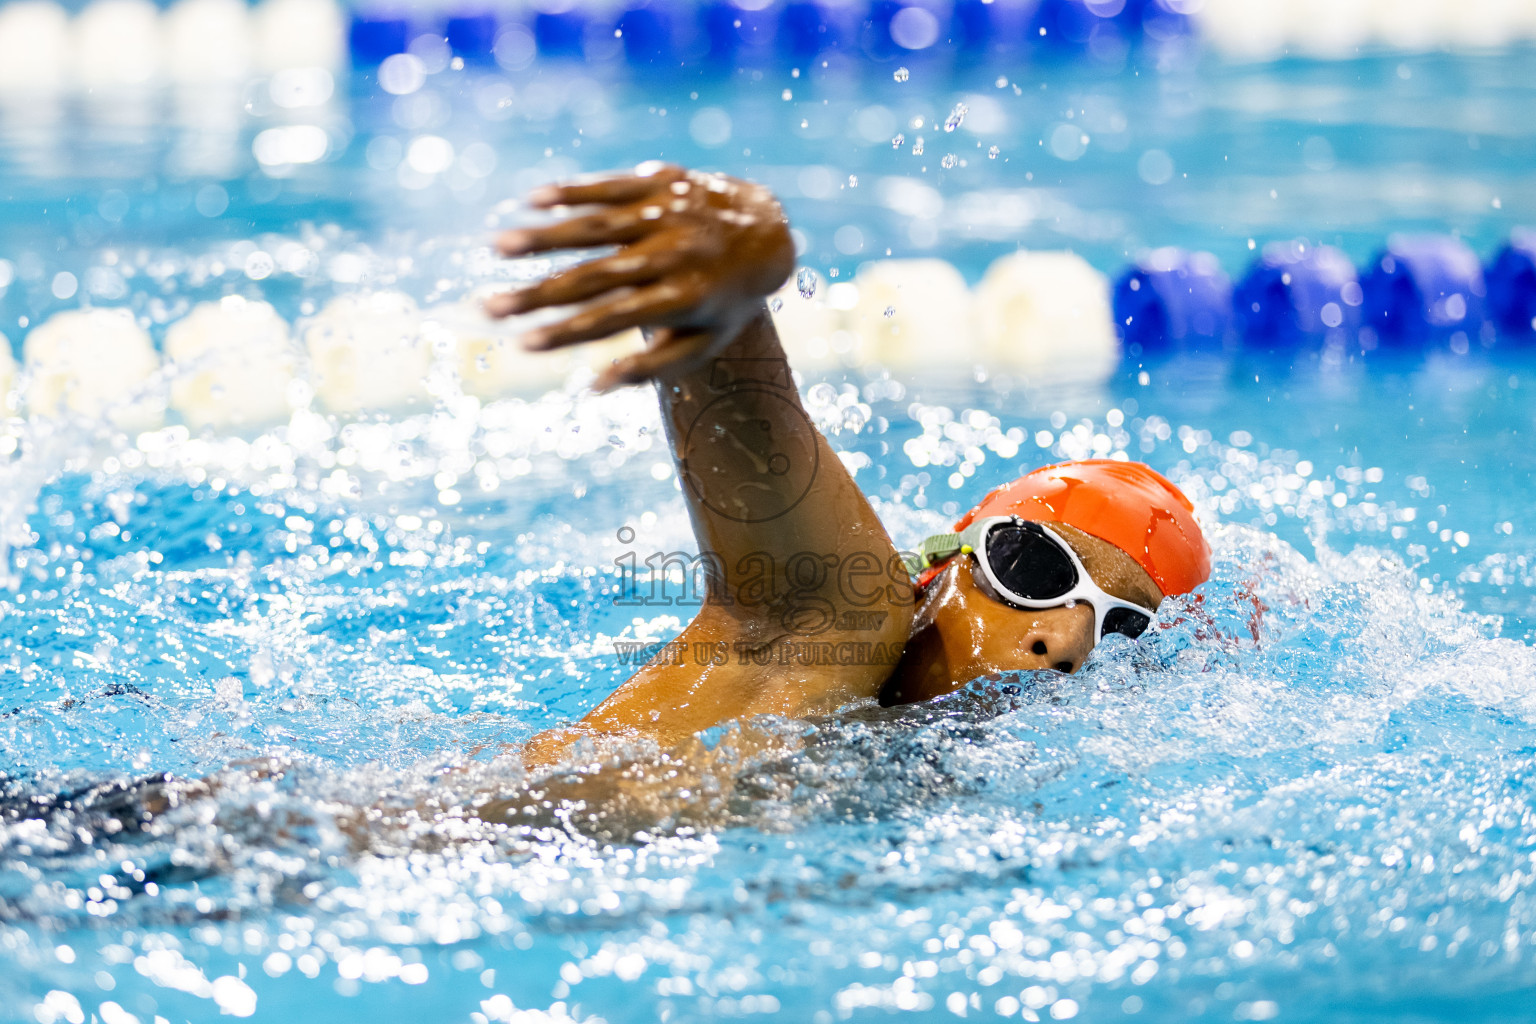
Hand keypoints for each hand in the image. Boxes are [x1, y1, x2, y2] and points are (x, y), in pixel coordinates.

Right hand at [484, 162, 795, 389]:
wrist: (768, 233)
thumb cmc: (725, 301)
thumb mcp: (703, 343)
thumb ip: (650, 367)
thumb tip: (592, 389)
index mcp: (684, 298)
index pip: (614, 320)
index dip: (566, 334)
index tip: (521, 347)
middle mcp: (675, 254)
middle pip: (595, 277)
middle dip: (538, 294)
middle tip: (488, 308)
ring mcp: (667, 213)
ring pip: (597, 226)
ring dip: (545, 235)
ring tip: (496, 246)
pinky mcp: (660, 181)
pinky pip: (609, 186)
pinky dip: (571, 192)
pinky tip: (528, 200)